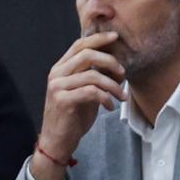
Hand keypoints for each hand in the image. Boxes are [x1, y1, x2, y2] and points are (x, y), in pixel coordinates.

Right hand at [32, 32, 127, 179]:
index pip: (79, 45)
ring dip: (112, 85)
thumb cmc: (73, 117)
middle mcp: (56, 74)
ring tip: (121, 96)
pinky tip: (109, 106)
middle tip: (123, 73)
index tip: (115, 37)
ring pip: (92, 75)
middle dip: (110, 61)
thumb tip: (116, 65)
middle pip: (87, 54)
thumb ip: (93, 76)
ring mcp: (58, 87)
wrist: (58, 141)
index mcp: (60, 68)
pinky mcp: (63, 101)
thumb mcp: (84, 92)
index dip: (98, 38)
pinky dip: (105, 98)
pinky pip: (91, 92)